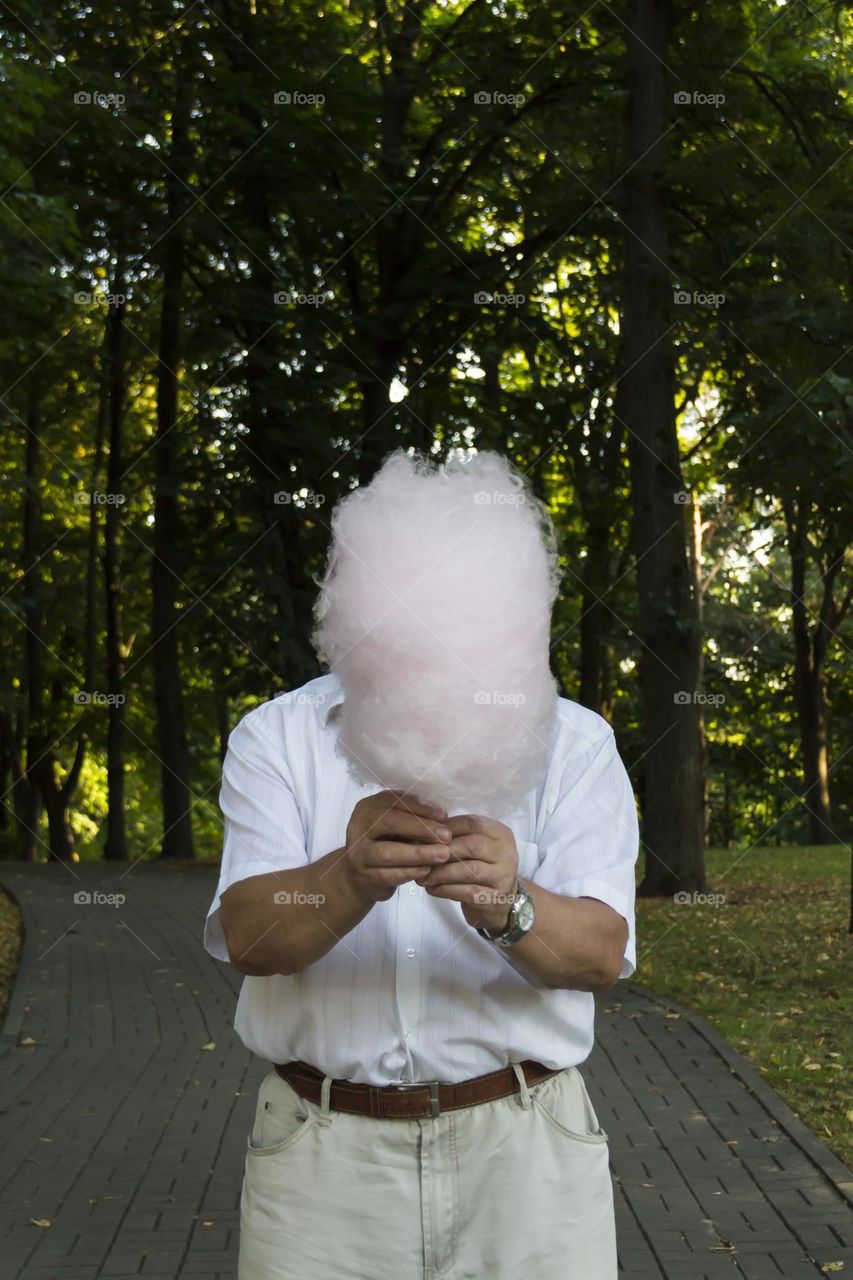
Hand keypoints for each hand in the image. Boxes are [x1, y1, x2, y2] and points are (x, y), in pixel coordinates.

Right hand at [343, 790, 451, 903]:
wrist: (359, 877)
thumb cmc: (384, 844)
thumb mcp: (393, 825)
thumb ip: (411, 817)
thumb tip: (441, 816)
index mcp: (368, 808)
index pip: (393, 802)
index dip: (420, 808)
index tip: (444, 816)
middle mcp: (358, 827)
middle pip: (390, 823)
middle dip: (421, 829)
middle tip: (447, 836)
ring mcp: (358, 853)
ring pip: (388, 852)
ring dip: (418, 853)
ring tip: (443, 855)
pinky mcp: (364, 876)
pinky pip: (387, 874)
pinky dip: (409, 872)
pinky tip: (427, 870)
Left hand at [419, 813, 519, 931]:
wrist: (501, 902)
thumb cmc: (481, 867)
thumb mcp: (475, 846)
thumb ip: (456, 836)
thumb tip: (423, 831)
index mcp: (500, 833)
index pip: (472, 823)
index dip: (446, 828)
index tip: (424, 836)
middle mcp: (506, 852)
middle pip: (472, 845)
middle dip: (443, 851)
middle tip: (421, 857)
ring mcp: (503, 876)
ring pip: (469, 870)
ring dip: (441, 873)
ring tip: (422, 876)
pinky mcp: (495, 898)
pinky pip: (467, 892)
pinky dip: (446, 890)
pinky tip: (432, 889)